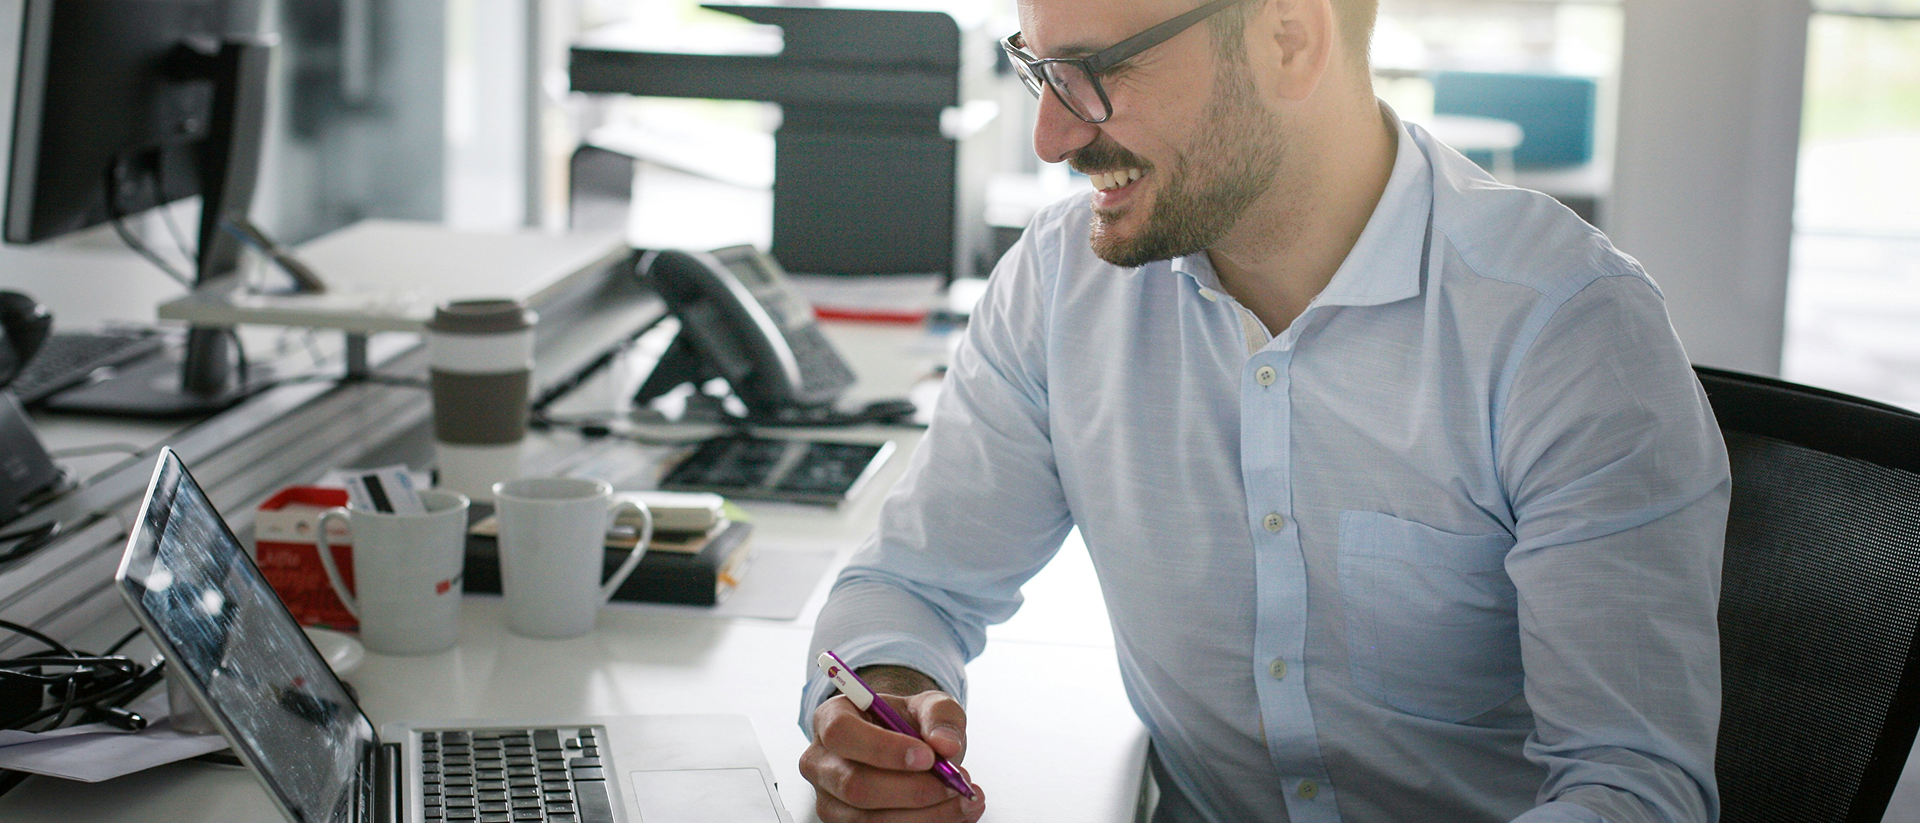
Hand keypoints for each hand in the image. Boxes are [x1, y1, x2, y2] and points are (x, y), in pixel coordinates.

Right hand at [800, 667, 984, 821]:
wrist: (906, 748)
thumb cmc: (908, 723)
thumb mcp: (929, 706)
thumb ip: (940, 717)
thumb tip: (946, 745)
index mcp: (831, 720)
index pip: (841, 734)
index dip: (883, 748)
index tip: (928, 757)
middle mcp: (820, 763)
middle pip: (854, 786)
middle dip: (912, 790)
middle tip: (954, 783)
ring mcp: (829, 801)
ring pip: (868, 821)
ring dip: (925, 816)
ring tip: (962, 799)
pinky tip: (954, 813)